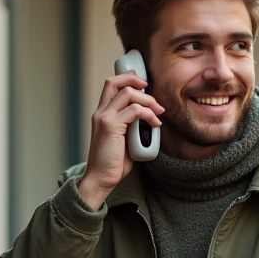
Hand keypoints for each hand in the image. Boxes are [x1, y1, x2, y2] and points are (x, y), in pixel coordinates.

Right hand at [78, 72, 163, 209]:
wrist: (100, 179)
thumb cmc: (113, 163)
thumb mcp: (124, 139)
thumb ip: (131, 125)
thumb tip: (149, 118)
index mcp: (102, 114)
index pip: (111, 85)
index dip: (128, 78)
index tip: (144, 85)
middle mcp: (100, 112)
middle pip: (115, 81)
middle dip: (137, 80)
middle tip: (153, 94)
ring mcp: (104, 118)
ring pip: (128, 93)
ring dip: (148, 100)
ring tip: (158, 111)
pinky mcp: (110, 126)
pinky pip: (134, 110)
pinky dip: (148, 114)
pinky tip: (155, 124)